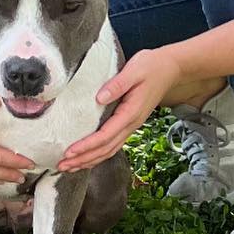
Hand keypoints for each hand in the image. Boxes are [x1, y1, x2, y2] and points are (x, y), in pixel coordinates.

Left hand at [57, 48, 178, 172]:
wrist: (171, 69)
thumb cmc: (152, 67)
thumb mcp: (134, 70)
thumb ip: (117, 84)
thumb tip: (99, 98)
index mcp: (130, 113)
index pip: (105, 136)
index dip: (86, 146)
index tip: (69, 152)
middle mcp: (131, 124)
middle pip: (105, 149)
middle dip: (83, 160)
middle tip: (62, 166)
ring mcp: (131, 125)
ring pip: (109, 150)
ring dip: (89, 160)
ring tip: (70, 166)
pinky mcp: (129, 122)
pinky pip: (112, 143)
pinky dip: (98, 153)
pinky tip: (88, 156)